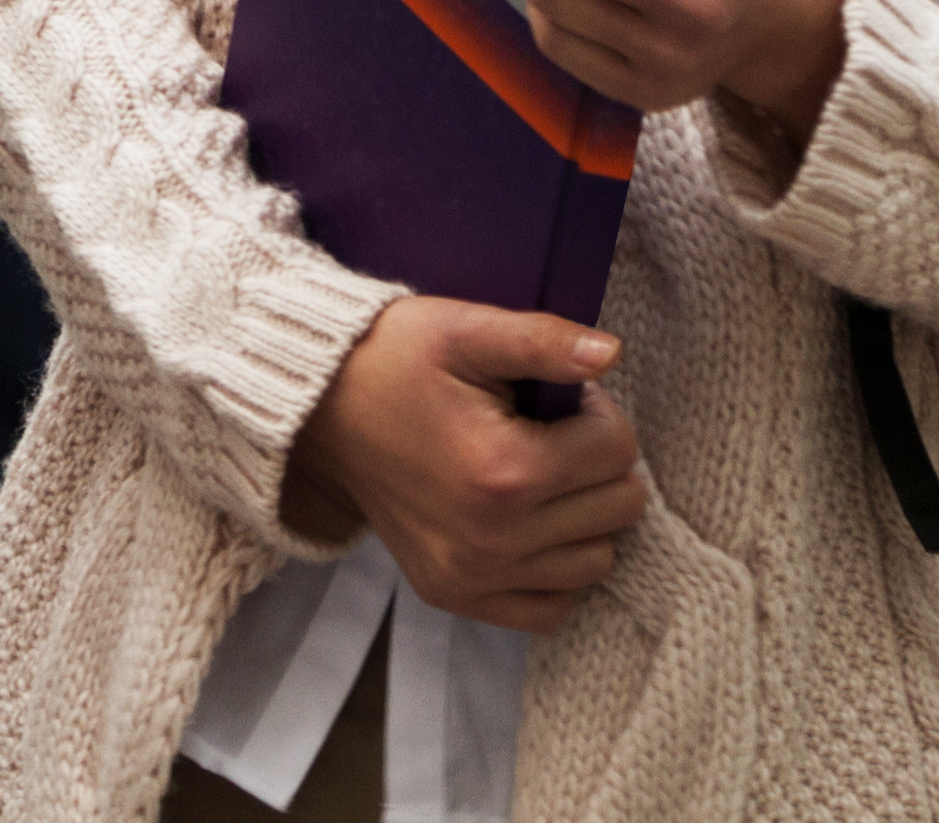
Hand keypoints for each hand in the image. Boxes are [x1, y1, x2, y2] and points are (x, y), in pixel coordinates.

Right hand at [282, 298, 646, 629]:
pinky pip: (551, 609)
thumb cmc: (395, 360)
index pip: (618, 450)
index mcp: (504, 472)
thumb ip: (544, 341)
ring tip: (538, 475)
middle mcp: (493, 540)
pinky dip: (555, 570)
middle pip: (618, 508)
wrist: (319, 412)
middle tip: (547, 433)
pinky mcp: (455, 597)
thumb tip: (612, 352)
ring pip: (596, 561)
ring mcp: (473, 578)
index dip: (598, 412)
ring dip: (583, 516)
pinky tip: (530, 525)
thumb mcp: (465, 330)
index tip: (556, 398)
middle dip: (597, 462)